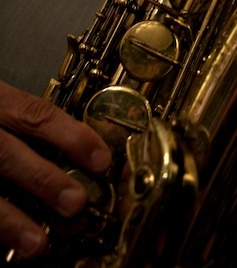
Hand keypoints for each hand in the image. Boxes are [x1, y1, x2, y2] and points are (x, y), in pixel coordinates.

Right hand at [0, 81, 111, 259]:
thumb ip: (22, 119)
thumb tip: (76, 149)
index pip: (34, 113)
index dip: (70, 135)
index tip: (100, 159)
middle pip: (6, 152)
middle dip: (42, 178)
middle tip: (76, 202)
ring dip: (8, 219)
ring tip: (37, 243)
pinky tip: (0, 249)